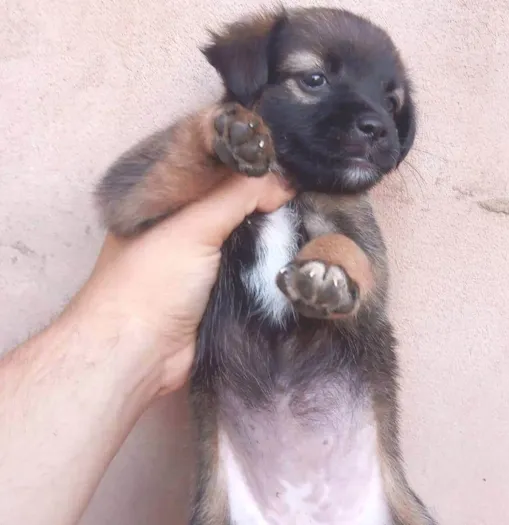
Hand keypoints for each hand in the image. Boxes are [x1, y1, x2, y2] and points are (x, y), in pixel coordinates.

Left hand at [68, 172, 294, 397]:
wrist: (141, 355)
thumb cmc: (153, 281)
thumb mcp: (194, 225)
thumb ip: (238, 196)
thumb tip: (285, 183)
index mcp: (163, 202)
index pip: (210, 169)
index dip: (244, 163)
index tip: (283, 158)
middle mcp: (181, 227)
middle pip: (232, 203)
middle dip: (264, 198)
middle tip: (303, 187)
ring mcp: (200, 261)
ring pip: (245, 236)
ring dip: (272, 233)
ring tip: (308, 216)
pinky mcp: (218, 292)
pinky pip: (251, 268)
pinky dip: (271, 262)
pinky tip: (297, 250)